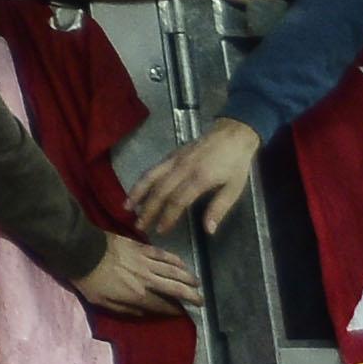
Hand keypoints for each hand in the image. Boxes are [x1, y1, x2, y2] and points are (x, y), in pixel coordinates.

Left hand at [70, 235, 204, 318]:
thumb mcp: (104, 303)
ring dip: (187, 278)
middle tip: (200, 301)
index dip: (174, 310)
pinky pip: (163, 254)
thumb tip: (145, 312)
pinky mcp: (142, 247)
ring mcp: (146, 262)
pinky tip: (183, 264)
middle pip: (175, 289)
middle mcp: (147, 279)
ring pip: (173, 270)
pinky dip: (175, 260)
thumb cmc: (89, 280)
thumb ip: (126, 309)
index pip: (163, 305)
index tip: (183, 313)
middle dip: (190, 296)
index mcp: (138, 295)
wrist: (82, 251)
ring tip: (197, 283)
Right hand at [127, 118, 261, 234]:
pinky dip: (142, 180)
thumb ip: (219, 208)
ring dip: (137, 193)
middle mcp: (182, 169)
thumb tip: (208, 230)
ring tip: (126, 207)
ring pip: (151, 177)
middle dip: (148, 210)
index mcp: (199, 179)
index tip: (160, 230)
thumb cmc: (236, 163)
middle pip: (160, 191)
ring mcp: (174, 160)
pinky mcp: (171, 155)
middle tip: (139, 225)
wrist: (232, 133)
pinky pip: (153, 169)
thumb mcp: (234, 188)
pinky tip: (136, 189)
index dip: (167, 217)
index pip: (177, 201)